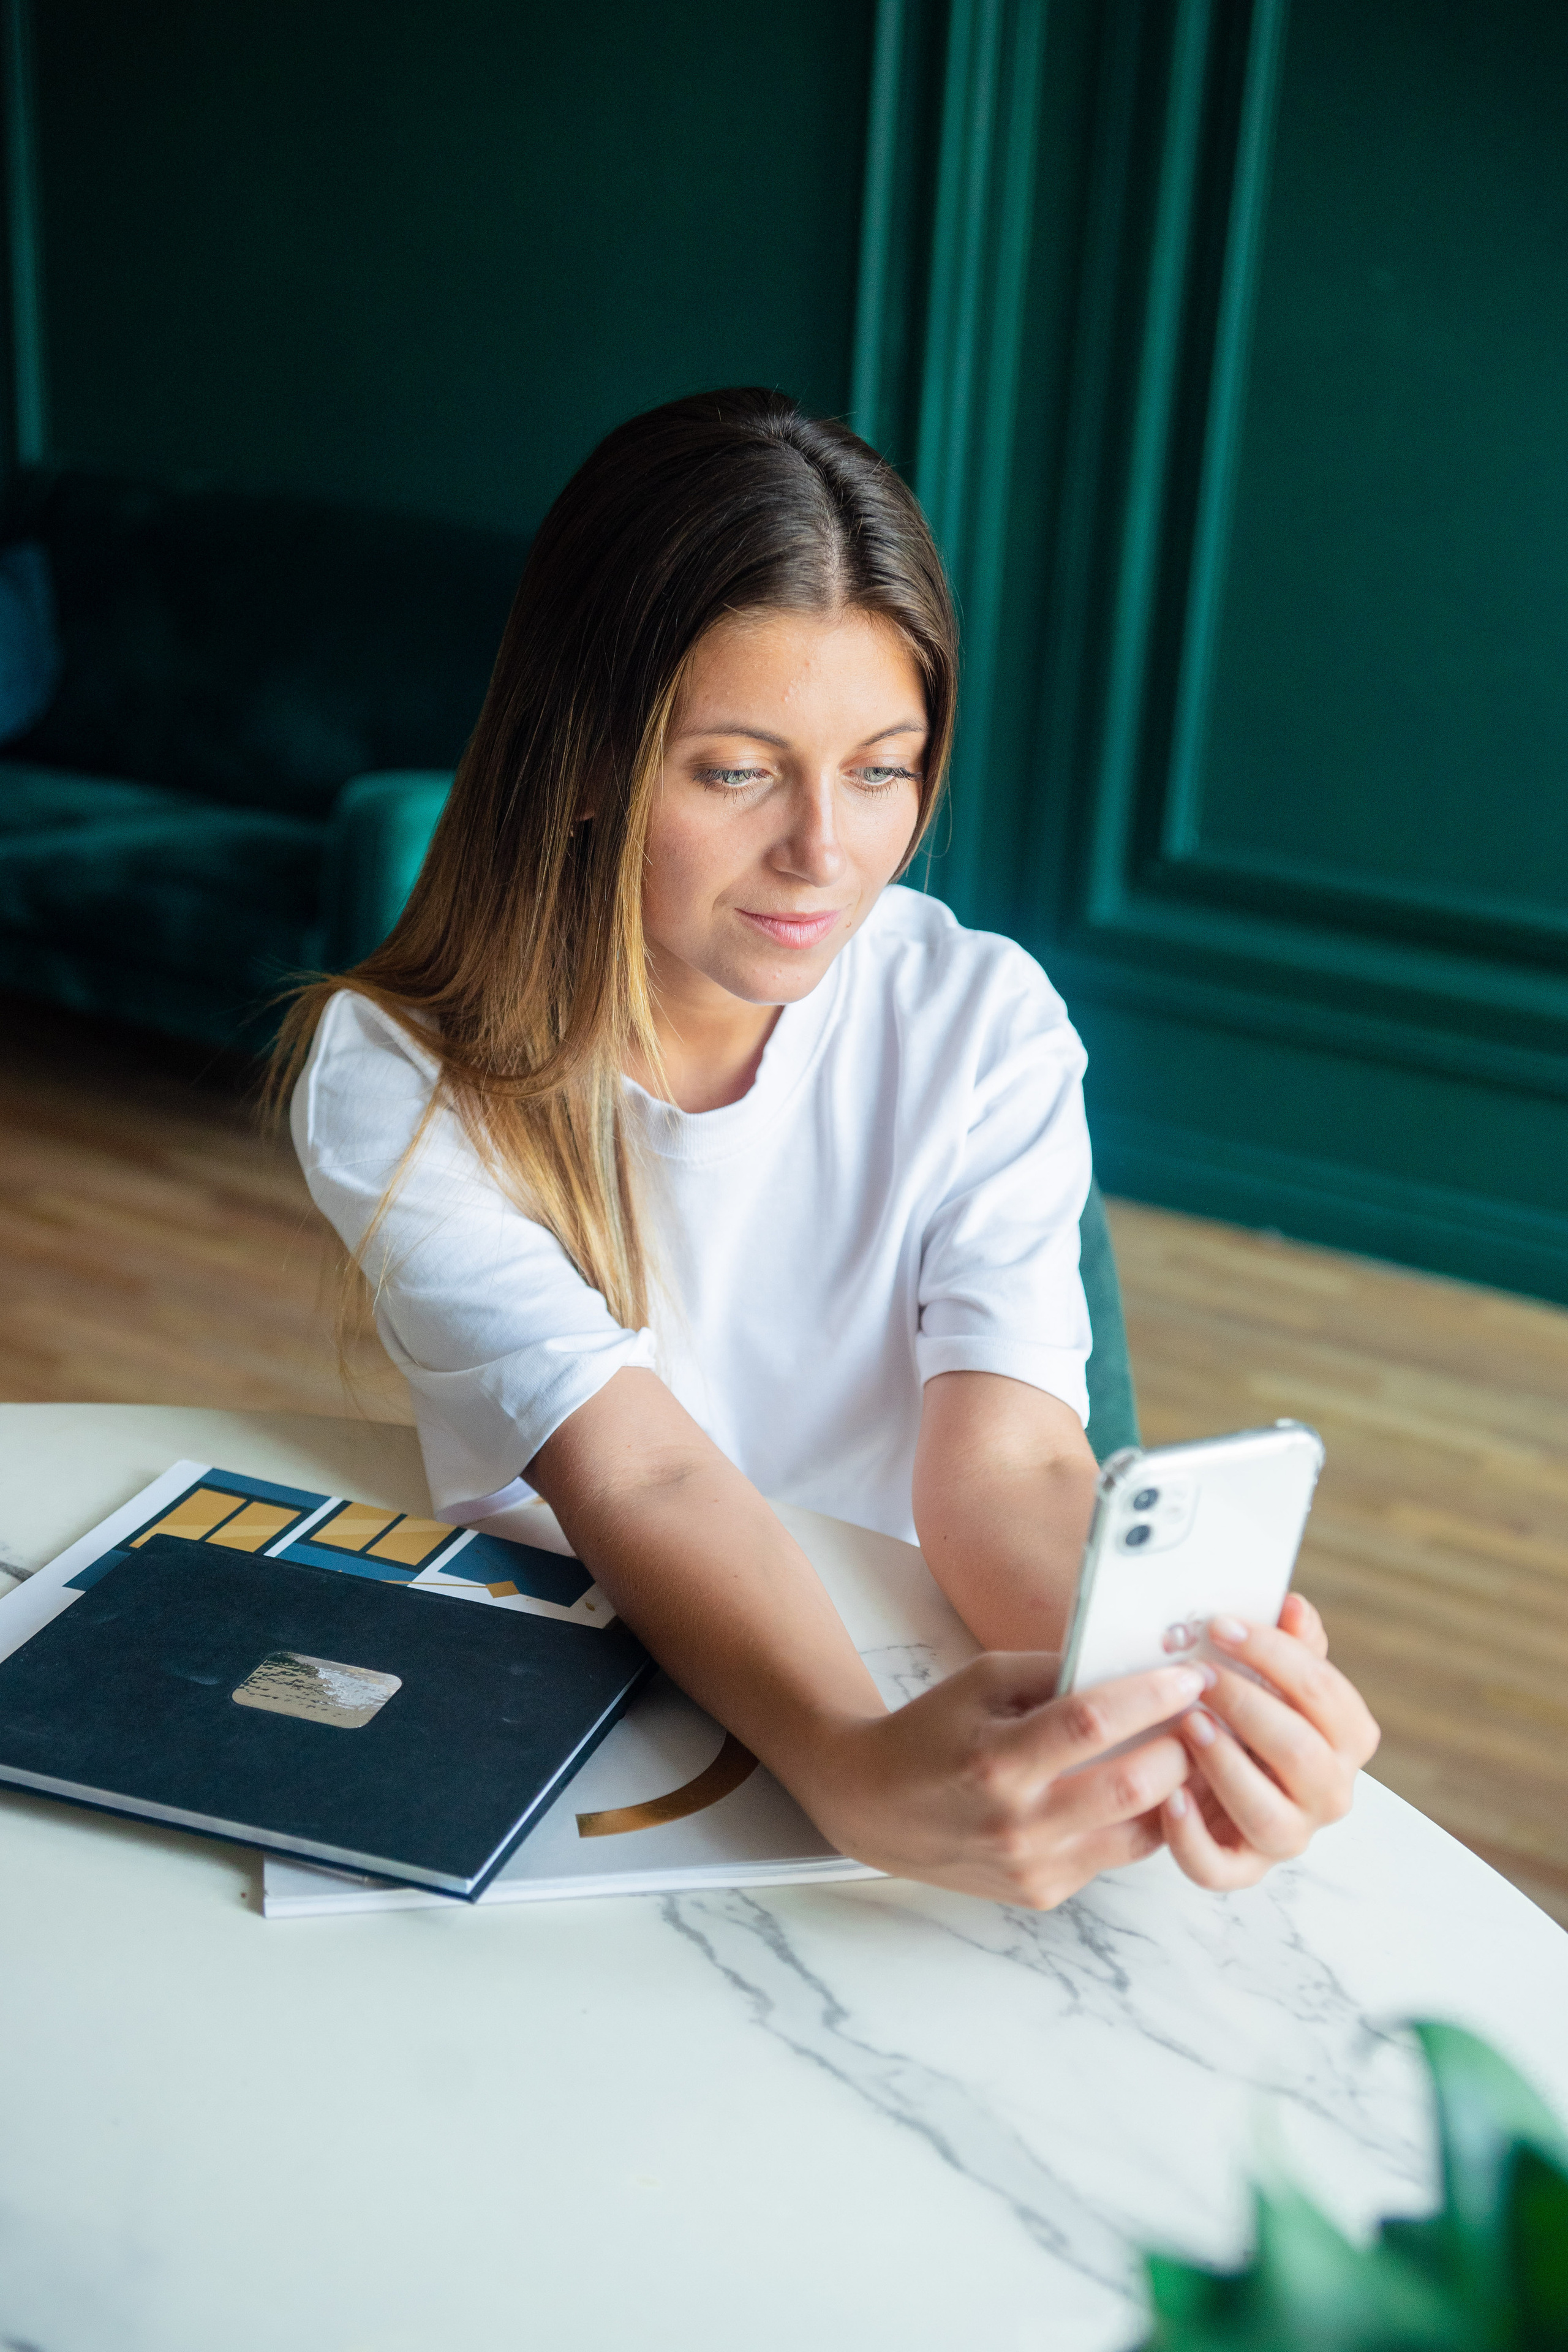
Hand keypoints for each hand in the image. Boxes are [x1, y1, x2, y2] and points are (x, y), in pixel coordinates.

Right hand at [798, 1653, 1202, 1908]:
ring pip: (1140, 1832)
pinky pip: (1115, 1854)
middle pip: (1130, 1786)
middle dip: (1182, 1747)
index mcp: (996, 1760)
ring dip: (1175, 1789)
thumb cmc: (931, 1732)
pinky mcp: (1044, 1893)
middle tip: (1204, 1717)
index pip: (1090, 1723)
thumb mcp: (981, 1680)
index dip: (1148, 1696)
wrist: (874, 1806)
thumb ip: (1054, 1671)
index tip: (1190, 1675)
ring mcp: (1033, 1868)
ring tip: (1190, 1751)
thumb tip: (1133, 1663)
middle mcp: (1017, 1823)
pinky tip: (1146, 1786)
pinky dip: (1140, 1819)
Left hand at [1161, 1594, 1380, 1889]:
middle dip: (1246, 1706)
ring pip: (1269, 1816)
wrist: (1217, 1774)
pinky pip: (1220, 1869)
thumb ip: (1290, 1644)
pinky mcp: (1241, 1868)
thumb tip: (1292, 1605)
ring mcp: (1287, 1836)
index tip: (1220, 1625)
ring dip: (1226, 1767)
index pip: (1325, 1693)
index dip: (1274, 1654)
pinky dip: (1191, 1838)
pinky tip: (1170, 1798)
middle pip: (1302, 1753)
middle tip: (1200, 1675)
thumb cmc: (1247, 1712)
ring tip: (1188, 1724)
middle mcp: (1328, 1793)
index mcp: (1345, 1738)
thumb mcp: (1271, 1675)